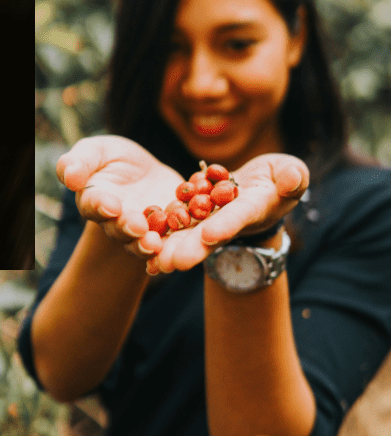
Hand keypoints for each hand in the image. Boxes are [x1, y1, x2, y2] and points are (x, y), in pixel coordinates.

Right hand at [56, 136, 183, 257]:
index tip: (110, 205)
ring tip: (156, 244)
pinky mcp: (168, 232)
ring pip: (143, 243)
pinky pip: (171, 243)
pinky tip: (183, 250)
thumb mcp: (95, 150)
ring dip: (148, 246)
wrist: (143, 171)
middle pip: (119, 229)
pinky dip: (175, 248)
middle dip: (128, 229)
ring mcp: (142, 231)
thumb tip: (69, 177)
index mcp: (94, 200)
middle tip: (138, 227)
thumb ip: (77, 162)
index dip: (101, 206)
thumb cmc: (111, 157)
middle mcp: (115, 222)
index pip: (94, 205)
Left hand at [147, 153, 308, 274]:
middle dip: (190, 249)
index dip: (225, 226)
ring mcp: (210, 219)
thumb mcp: (290, 172)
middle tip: (170, 263)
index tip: (209, 235)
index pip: (238, 217)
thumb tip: (292, 179)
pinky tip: (141, 246)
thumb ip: (292, 176)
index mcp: (254, 208)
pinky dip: (161, 235)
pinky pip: (175, 223)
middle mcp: (228, 220)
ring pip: (188, 234)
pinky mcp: (194, 214)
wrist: (261, 186)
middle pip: (208, 236)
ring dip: (171, 248)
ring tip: (153, 261)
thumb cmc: (280, 177)